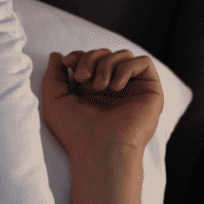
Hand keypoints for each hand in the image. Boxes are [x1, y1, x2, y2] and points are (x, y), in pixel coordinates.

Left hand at [40, 49, 162, 163]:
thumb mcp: (54, 102)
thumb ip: (52, 77)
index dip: (79, 55)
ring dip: (106, 64)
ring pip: (123, 55)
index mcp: (91, 91)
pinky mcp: (150, 91)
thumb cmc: (76, 132)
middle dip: (90, 58)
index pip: (89, 59)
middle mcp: (112, 89)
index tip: (67, 62)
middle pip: (105, 53)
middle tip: (83, 77)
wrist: (100, 150)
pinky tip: (115, 87)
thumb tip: (56, 55)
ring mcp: (132, 89)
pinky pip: (143, 62)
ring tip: (99, 86)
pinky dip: (126, 68)